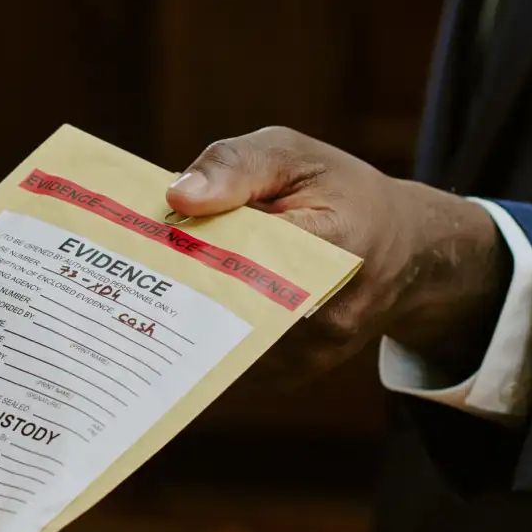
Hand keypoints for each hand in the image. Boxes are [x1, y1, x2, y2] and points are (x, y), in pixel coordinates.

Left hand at [164, 126, 511, 383]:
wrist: (406, 253)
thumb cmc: (342, 194)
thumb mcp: (295, 156)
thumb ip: (238, 165)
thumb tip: (178, 196)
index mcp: (340, 244)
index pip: (254, 251)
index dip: (196, 247)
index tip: (147, 238)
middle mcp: (330, 313)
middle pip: (228, 307)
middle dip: (177, 285)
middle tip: (126, 264)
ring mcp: (311, 354)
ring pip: (222, 340)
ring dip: (184, 311)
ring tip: (149, 278)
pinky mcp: (292, 375)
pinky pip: (229, 358)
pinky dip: (202, 330)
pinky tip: (181, 302)